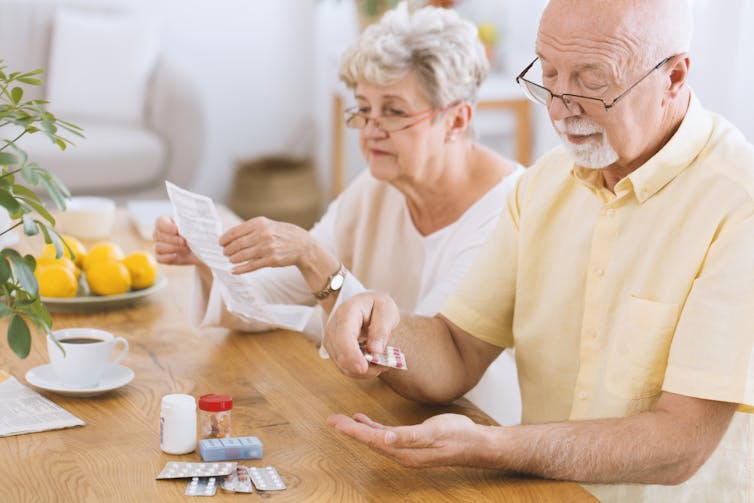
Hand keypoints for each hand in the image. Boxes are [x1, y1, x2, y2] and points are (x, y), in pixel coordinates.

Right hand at [153, 216, 200, 265]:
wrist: (199, 248)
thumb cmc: (194, 233)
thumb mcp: (192, 227)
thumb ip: (186, 224)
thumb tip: (184, 225)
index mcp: (165, 222)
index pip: (160, 222)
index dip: (167, 227)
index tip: (177, 230)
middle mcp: (159, 233)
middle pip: (159, 235)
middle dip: (173, 239)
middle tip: (184, 241)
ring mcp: (158, 245)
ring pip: (159, 247)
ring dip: (172, 248)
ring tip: (185, 248)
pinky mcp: (161, 257)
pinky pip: (159, 258)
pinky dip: (167, 257)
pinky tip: (176, 255)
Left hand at [219, 217, 313, 273]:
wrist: (302, 244)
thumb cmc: (282, 234)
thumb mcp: (268, 225)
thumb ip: (251, 229)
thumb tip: (230, 237)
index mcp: (260, 223)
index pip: (235, 231)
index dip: (225, 238)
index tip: (220, 243)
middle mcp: (263, 234)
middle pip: (237, 244)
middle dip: (228, 250)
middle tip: (225, 253)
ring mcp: (267, 248)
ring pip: (242, 255)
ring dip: (233, 259)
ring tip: (230, 260)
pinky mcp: (271, 260)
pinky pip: (251, 266)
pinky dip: (240, 269)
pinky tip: (233, 270)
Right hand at [324, 292, 399, 377]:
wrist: (365, 304)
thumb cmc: (376, 305)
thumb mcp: (386, 311)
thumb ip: (381, 329)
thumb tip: (375, 350)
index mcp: (347, 312)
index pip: (343, 336)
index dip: (351, 354)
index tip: (363, 368)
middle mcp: (333, 326)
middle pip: (340, 354)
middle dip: (361, 367)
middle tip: (384, 366)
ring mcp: (331, 339)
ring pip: (342, 364)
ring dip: (362, 371)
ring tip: (381, 364)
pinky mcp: (333, 349)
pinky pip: (344, 366)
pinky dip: (358, 370)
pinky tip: (372, 365)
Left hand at [327, 412, 480, 467]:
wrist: (474, 442)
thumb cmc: (456, 436)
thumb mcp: (433, 433)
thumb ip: (409, 436)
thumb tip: (386, 438)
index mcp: (404, 452)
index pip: (372, 440)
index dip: (353, 431)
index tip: (336, 423)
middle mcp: (402, 453)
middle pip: (369, 440)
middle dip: (350, 430)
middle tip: (332, 420)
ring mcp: (406, 449)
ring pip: (376, 438)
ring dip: (359, 429)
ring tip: (343, 420)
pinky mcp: (411, 442)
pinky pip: (386, 436)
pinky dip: (373, 428)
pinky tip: (366, 421)